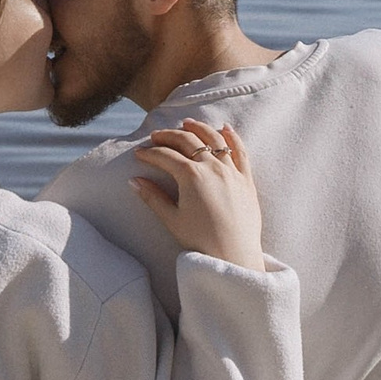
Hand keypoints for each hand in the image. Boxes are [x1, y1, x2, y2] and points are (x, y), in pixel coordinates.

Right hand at [129, 117, 268, 274]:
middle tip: (156, 136)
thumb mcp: (172, 219)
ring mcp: (231, 171)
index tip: (139, 153)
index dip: (150, 153)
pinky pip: (240, 151)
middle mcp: (212, 167)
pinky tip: (224, 128)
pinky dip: (232, 136)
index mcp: (191, 176)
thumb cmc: (201, 241)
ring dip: (198, 128)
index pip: (165, 156)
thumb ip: (152, 197)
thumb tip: (134, 181)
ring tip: (186, 123)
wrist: (234, 255)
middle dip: (169, 136)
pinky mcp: (246, 179)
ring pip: (214, 139)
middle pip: (187, 141)